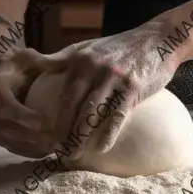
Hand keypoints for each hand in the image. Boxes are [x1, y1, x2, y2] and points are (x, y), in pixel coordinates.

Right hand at [0, 47, 56, 158]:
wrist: (0, 80)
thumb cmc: (18, 67)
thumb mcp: (27, 57)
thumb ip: (41, 61)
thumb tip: (61, 66)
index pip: (7, 107)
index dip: (26, 117)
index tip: (46, 123)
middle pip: (12, 129)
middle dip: (37, 136)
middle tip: (60, 139)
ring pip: (15, 143)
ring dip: (37, 147)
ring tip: (61, 147)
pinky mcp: (0, 139)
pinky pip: (17, 149)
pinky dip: (34, 151)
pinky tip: (53, 149)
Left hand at [40, 19, 178, 159]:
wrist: (158, 39)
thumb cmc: (120, 46)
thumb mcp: (88, 47)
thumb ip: (62, 58)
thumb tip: (34, 64)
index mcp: (80, 59)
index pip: (62, 94)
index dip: (53, 117)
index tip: (45, 136)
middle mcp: (94, 67)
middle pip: (73, 105)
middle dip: (63, 131)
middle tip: (56, 152)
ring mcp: (114, 77)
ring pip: (92, 112)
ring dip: (81, 136)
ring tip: (73, 154)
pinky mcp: (134, 86)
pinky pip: (118, 114)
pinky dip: (109, 133)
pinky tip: (102, 148)